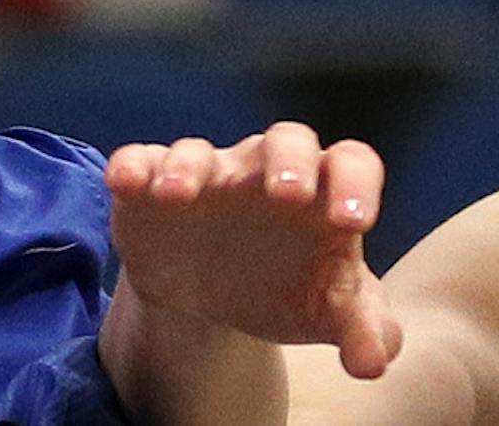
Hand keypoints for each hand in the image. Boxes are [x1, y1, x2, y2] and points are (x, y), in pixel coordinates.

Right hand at [107, 124, 401, 381]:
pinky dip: (133, 166)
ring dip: (189, 167)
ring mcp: (209, 174)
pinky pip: (142, 160)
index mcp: (321, 195)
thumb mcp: (331, 314)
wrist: (219, 296)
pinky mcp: (156, 185)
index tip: (355, 223)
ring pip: (200, 152)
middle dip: (287, 161)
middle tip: (287, 194)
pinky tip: (125, 183)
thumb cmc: (289, 288)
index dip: (355, 185)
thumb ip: (365, 329)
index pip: (349, 164)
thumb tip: (373, 359)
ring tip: (179, 194)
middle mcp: (266, 172)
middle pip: (286, 140)